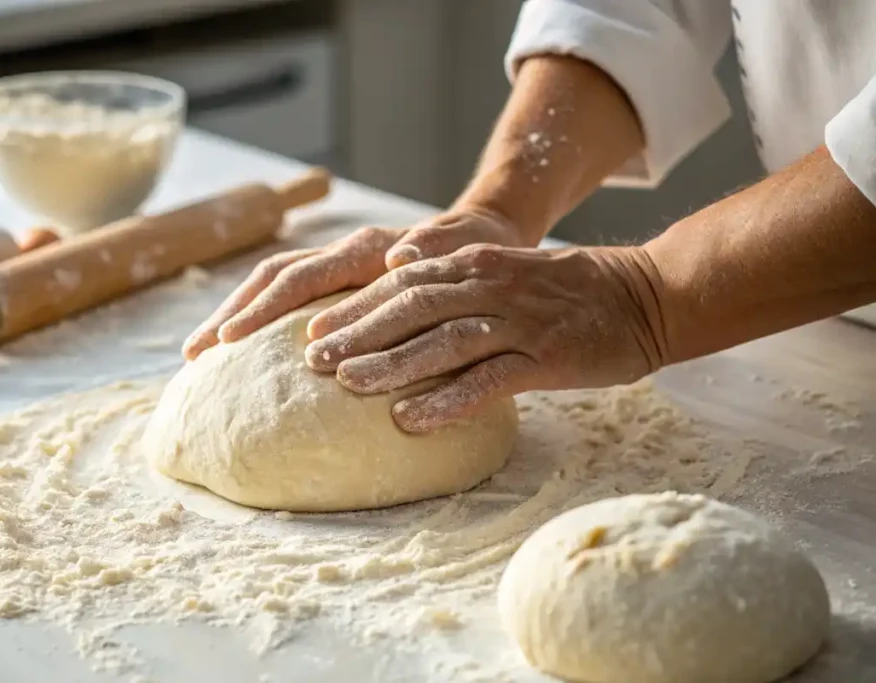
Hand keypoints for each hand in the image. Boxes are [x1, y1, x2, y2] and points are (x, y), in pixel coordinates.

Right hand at [182, 207, 523, 358]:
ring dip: (237, 316)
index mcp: (366, 249)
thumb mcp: (463, 249)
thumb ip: (433, 252)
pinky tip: (241, 349)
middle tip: (195, 355)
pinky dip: (261, 319)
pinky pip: (291, 297)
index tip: (228, 340)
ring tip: (202, 353)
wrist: (484, 230)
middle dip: (232, 314)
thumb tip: (401, 258)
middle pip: (272, 279)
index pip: (300, 278)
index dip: (262, 310)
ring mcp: (339, 267)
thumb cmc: (476, 248)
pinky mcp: (341, 281)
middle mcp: (343, 254)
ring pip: (274, 286)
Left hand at [303, 244, 664, 431]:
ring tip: (347, 385)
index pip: (402, 282)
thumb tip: (397, 284)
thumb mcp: (507, 272)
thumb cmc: (569, 290)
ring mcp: (518, 322)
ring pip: (442, 340)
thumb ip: (456, 279)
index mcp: (477, 265)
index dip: (355, 306)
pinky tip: (410, 420)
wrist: (646, 293)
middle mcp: (491, 287)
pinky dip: (446, 400)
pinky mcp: (545, 358)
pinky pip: (487, 381)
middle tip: (311, 360)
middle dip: (358, 333)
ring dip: (391, 363)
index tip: (312, 329)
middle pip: (411, 307)